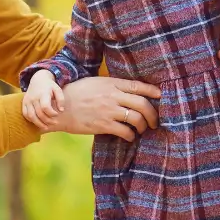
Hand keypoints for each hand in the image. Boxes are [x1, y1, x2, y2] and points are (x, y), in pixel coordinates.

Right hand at [21, 70, 63, 128]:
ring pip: (31, 116)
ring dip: (39, 124)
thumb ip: (61, 99)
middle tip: (55, 123)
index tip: (57, 114)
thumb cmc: (50, 86)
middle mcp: (33, 98)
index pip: (45, 107)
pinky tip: (38, 122)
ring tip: (46, 127)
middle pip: (39, 113)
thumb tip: (61, 110)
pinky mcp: (24, 103)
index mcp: (42, 94)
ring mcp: (27, 101)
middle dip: (48, 120)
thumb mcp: (58, 89)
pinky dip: (31, 120)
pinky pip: (25, 114)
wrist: (38, 79)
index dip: (52, 113)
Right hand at [42, 76, 161, 140]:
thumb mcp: (94, 83)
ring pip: (137, 118)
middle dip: (153, 114)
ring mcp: (108, 111)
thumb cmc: (76, 94)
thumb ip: (111, 85)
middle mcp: (112, 96)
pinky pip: (125, 131)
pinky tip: (129, 136)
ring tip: (142, 129)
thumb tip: (127, 90)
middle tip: (155, 121)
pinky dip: (131, 135)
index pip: (138, 86)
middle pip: (142, 104)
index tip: (161, 95)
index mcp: (111, 83)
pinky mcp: (103, 125)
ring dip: (143, 126)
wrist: (58, 108)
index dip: (152, 91)